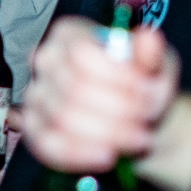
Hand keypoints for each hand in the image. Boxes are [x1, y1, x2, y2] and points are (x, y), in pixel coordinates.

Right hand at [24, 19, 177, 173]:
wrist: (138, 122)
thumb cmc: (142, 86)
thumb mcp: (157, 66)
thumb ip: (151, 55)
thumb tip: (148, 37)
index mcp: (69, 34)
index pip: (81, 53)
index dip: (117, 77)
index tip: (147, 90)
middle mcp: (44, 60)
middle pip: (74, 88)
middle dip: (117, 109)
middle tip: (145, 119)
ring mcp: (35, 96)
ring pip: (64, 118)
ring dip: (107, 133)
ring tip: (136, 138)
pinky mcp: (34, 131)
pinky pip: (48, 145)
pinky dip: (82, 154)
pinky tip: (108, 155)